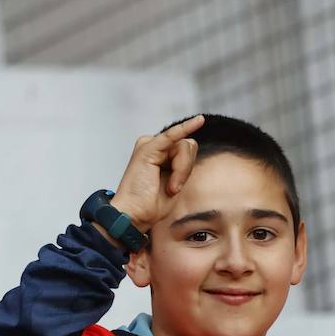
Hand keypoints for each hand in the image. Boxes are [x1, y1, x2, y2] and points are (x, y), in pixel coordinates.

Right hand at [106, 114, 205, 232]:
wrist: (134, 214)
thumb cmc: (152, 204)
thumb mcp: (175, 183)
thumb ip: (183, 164)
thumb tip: (191, 142)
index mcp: (160, 154)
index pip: (186, 151)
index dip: (185, 170)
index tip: (171, 190)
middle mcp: (154, 146)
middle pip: (187, 147)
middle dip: (185, 169)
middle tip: (171, 188)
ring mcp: (150, 144)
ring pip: (184, 147)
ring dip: (181, 171)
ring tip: (168, 187)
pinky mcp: (149, 147)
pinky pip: (172, 135)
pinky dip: (185, 128)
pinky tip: (199, 121)